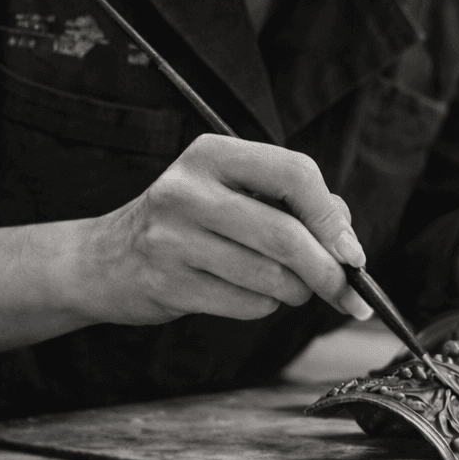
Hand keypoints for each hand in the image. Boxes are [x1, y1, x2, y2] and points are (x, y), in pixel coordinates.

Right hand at [80, 134, 374, 325]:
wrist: (105, 259)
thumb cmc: (188, 221)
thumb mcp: (231, 190)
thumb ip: (292, 202)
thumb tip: (346, 239)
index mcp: (212, 154)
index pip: (295, 173)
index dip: (332, 217)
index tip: (353, 251)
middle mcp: (188, 189)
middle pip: (286, 234)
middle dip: (328, 272)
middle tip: (348, 293)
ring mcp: (173, 238)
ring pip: (271, 276)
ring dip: (294, 291)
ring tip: (284, 285)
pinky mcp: (167, 283)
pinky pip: (247, 304)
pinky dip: (262, 306)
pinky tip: (243, 292)